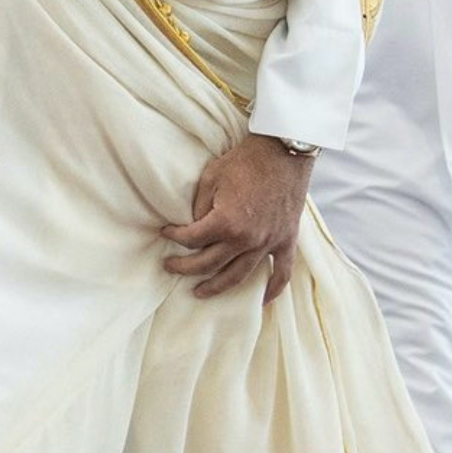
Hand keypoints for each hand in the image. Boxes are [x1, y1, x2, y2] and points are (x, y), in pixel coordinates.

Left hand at [162, 135, 312, 303]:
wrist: (283, 151)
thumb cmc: (244, 161)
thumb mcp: (211, 178)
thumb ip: (199, 207)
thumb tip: (192, 225)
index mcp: (226, 222)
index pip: (191, 240)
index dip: (173, 236)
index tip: (164, 232)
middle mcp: (247, 239)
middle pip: (210, 264)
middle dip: (185, 268)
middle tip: (170, 267)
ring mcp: (269, 242)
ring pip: (240, 275)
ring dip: (218, 286)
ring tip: (200, 292)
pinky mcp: (287, 240)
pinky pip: (282, 273)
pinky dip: (273, 289)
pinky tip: (261, 300)